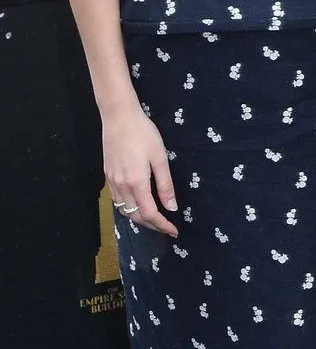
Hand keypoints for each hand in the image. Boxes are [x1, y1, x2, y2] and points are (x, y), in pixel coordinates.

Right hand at [102, 100, 177, 237]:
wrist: (119, 118)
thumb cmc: (144, 134)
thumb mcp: (160, 158)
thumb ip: (165, 185)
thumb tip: (171, 207)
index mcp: (136, 183)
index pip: (150, 214)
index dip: (162, 225)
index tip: (174, 231)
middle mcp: (121, 186)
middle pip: (135, 216)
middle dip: (152, 225)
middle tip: (167, 227)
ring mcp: (111, 181)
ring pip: (124, 210)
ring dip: (139, 218)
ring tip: (155, 219)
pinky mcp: (107, 175)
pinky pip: (117, 200)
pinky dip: (128, 208)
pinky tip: (138, 204)